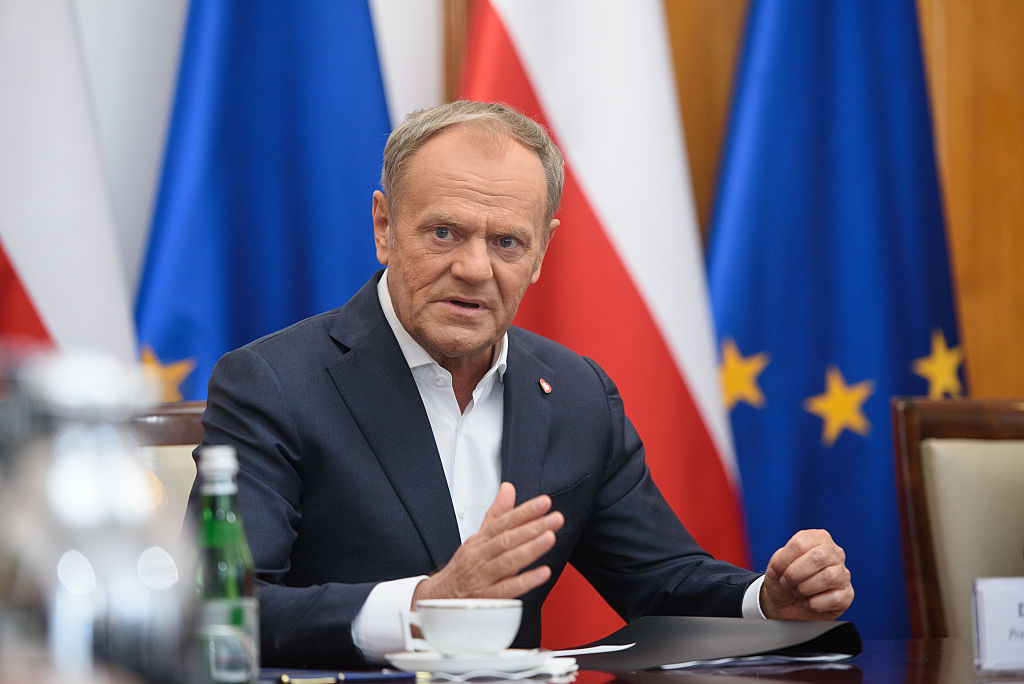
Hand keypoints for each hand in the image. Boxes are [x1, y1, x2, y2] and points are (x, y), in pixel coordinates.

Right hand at [412, 483, 563, 605]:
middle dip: (533, 527)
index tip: (544, 503)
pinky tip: (542, 573)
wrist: (440, 598)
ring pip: (507, 561)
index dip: (525, 511)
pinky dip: (525, 581)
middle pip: (507, 539)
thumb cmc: (464, 567)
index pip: (503, 522)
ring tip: (549, 538)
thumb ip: (497, 514)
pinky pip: (506, 589)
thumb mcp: (478, 537)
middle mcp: (480, 556)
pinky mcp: (486, 599)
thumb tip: (508, 489)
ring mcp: (482, 577)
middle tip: (554, 518)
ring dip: (530, 549)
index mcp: (480, 540)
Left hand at [760, 529, 853, 620]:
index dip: (783, 560)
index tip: (774, 572)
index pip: (801, 543)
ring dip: (805, 588)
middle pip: (819, 557)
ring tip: (797, 592)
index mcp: (818, 538)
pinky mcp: (848, 594)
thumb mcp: (776, 566)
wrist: (786, 604)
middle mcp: (835, 553)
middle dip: (795, 573)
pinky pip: (836, 598)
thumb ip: (781, 560)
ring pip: (829, 577)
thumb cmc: (784, 579)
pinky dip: (816, 604)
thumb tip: (785, 568)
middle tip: (785, 583)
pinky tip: (809, 602)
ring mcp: (844, 574)